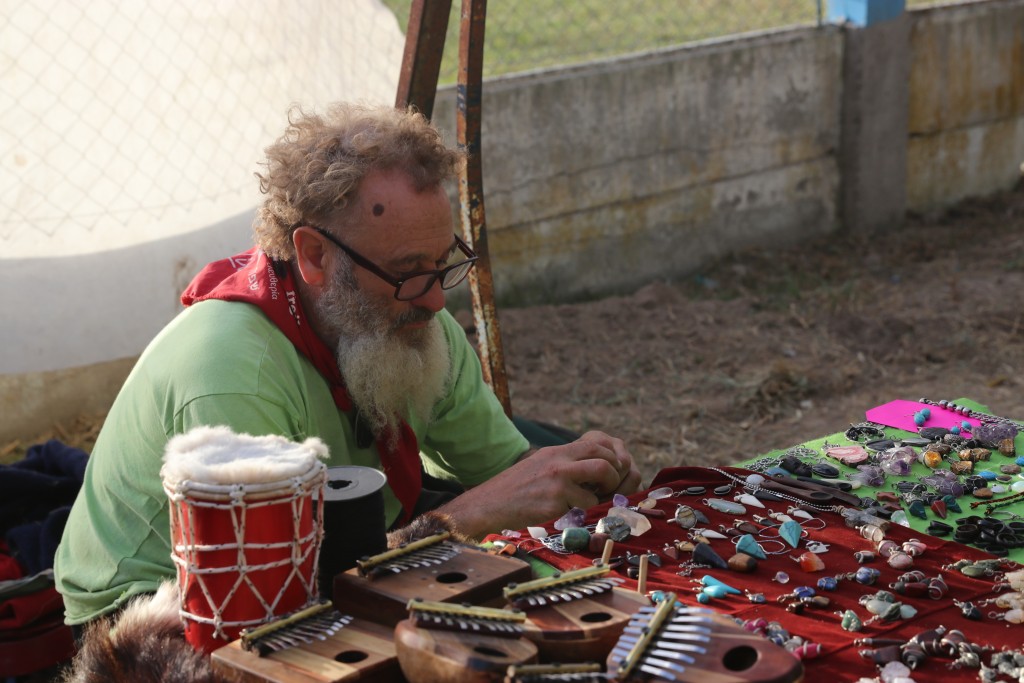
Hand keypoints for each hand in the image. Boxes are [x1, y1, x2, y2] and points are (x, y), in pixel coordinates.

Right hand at [436, 431, 641, 538]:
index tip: (611, 471)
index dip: (611, 456)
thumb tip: (592, 472)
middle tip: (609, 488)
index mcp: (556, 452)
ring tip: (592, 501)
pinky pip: (584, 505)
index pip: (596, 443)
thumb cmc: (513, 491)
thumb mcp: (539, 467)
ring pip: (600, 478)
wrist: (487, 505)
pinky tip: (569, 514)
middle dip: (614, 473)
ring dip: (604, 492)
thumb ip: (563, 465)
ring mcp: (557, 480)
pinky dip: (583, 512)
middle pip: (603, 458)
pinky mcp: (554, 500)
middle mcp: (559, 461)